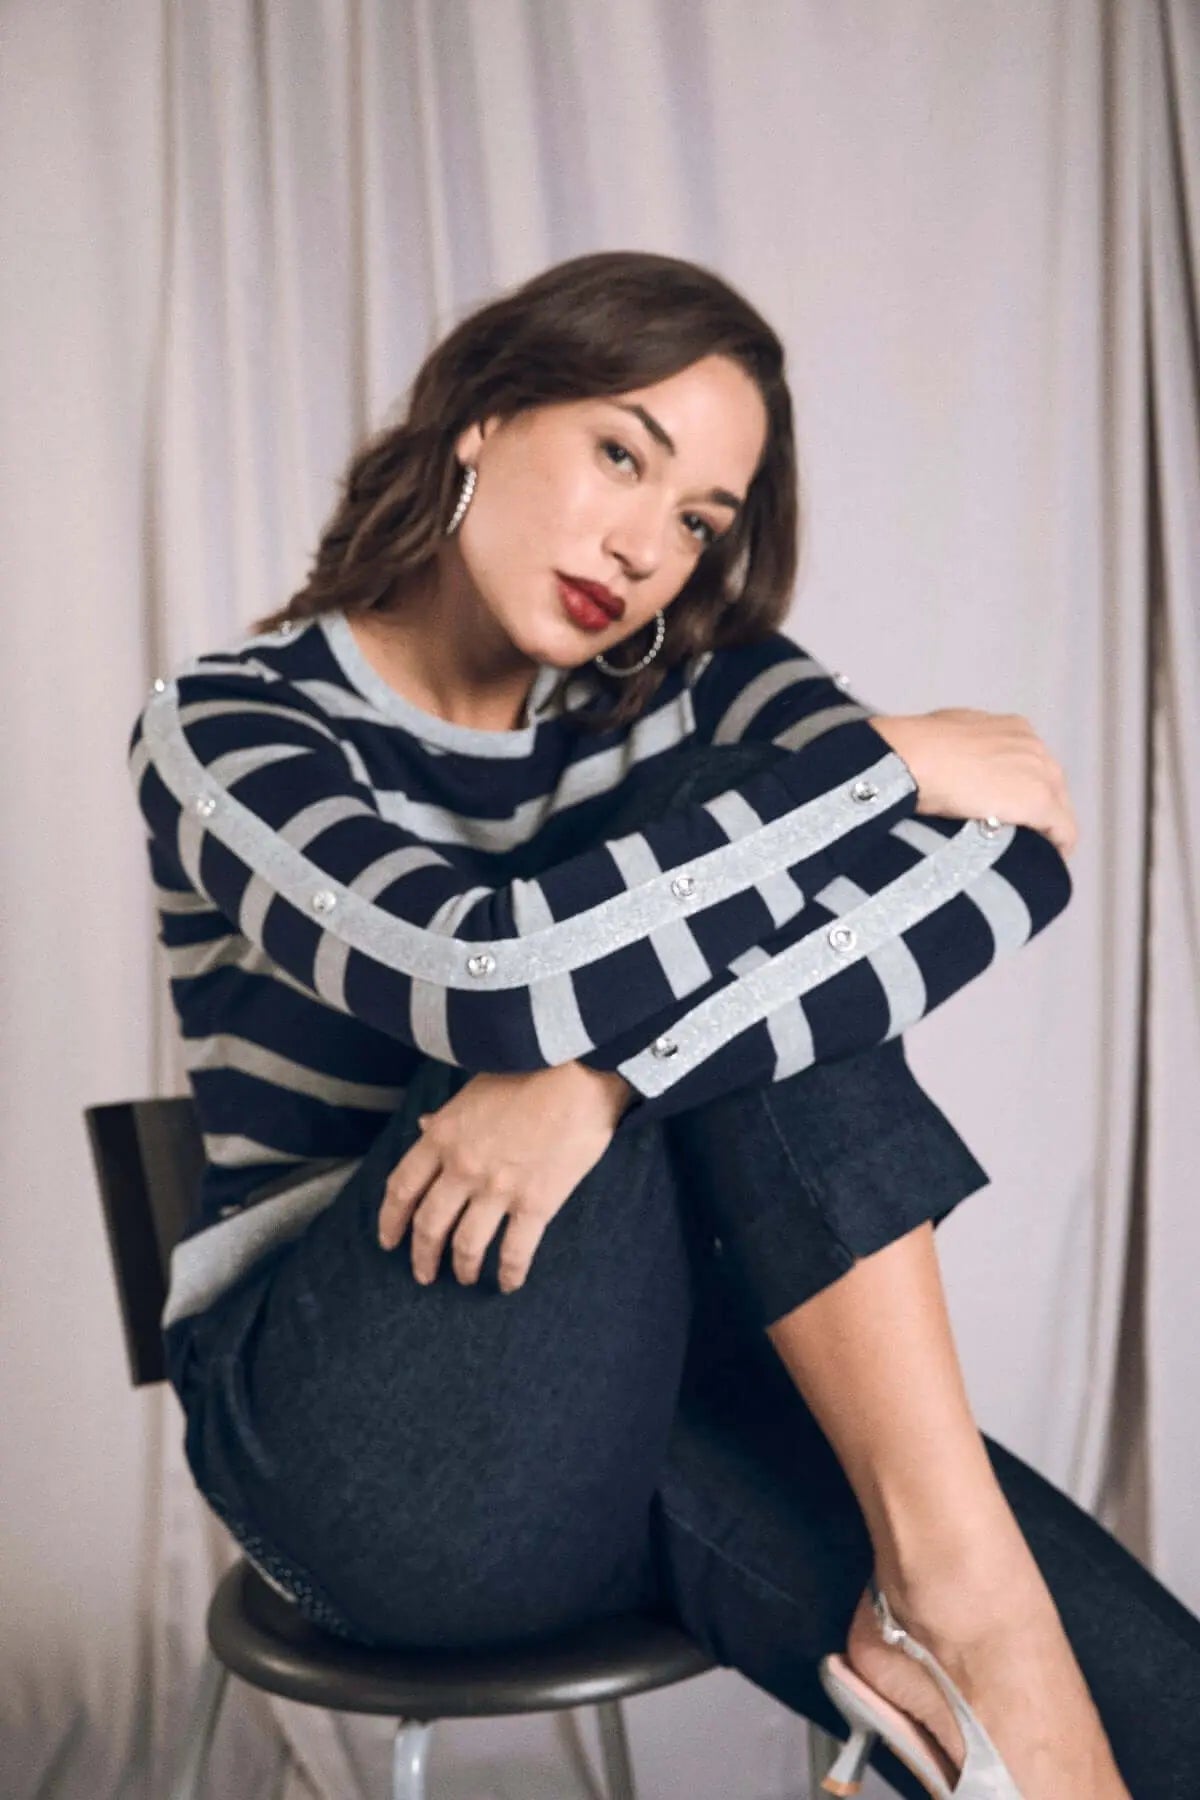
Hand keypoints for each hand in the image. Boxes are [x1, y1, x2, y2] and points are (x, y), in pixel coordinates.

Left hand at [377, 1063, 632, 1292]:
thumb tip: (424, 1125)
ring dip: (462, 1268)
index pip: (402, 1188)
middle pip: (429, 1224)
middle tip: (423, 1274)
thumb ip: (448, 1116)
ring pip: (466, 1245)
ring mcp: (497, 1189)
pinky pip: (515, 1251)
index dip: (391, 1220)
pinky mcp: (535, 1203)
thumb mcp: (474, 1088)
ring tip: (464, 1278)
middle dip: (422, 1256)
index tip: (389, 1240)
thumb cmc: (527, 1068)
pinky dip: (509, 1273)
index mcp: (442, 1136)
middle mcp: (462, 1168)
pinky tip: (509, 1284)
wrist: (579, 1070)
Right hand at [871, 709, 1078, 857]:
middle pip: (1050, 784)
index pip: (1029, 763)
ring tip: (1031, 852)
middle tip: (1019, 834)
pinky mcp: (1040, 802)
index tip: (1008, 808)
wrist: (915, 757)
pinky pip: (1063, 830)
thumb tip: (948, 766)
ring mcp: (1040, 772)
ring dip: (1046, 829)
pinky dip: (1058, 847)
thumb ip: (959, 750)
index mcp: (1011, 728)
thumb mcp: (943, 737)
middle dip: (1037, 809)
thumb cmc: (916, 750)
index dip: (1020, 788)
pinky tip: (1047, 862)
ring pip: (1059, 807)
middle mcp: (1033, 745)